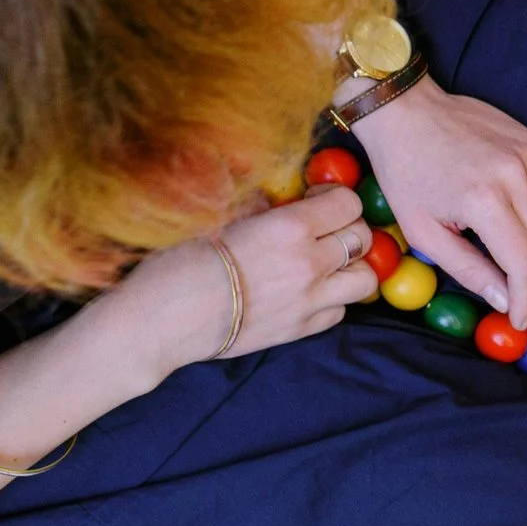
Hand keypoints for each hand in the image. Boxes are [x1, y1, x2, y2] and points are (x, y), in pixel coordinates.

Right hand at [117, 183, 378, 377]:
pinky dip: (332, 299)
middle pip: (362, 238)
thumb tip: (283, 195)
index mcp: (290, 228)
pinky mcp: (300, 330)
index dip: (336, 198)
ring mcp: (309, 301)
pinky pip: (339, 312)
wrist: (162, 320)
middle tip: (324, 228)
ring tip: (327, 262)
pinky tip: (307, 291)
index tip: (317, 199)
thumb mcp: (222, 216)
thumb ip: (263, 205)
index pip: (348, 204)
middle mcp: (309, 264)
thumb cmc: (180, 261)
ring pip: (364, 279)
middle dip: (347, 227)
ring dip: (351, 266)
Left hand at [353, 78, 526, 320]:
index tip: (520, 319)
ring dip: (526, 238)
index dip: (526, 297)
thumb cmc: (403, 171)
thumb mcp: (423, 231)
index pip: (524, 263)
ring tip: (491, 233)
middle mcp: (515, 176)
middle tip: (504, 283)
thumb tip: (503, 300)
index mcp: (484, 201)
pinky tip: (496, 201)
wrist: (404, 109)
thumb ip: (468, 269)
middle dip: (526, 271)